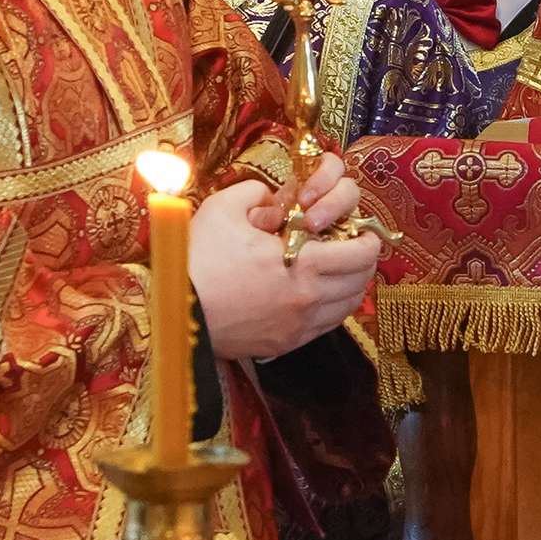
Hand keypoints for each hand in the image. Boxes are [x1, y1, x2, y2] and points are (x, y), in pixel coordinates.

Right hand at [191, 158, 383, 362]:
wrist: (172, 312)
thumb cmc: (196, 258)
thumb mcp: (225, 208)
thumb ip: (259, 194)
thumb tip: (277, 200)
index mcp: (304, 265)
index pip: (362, 254)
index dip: (368, 239)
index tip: (360, 230)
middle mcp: (309, 301)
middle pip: (362, 282)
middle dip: (363, 260)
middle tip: (352, 246)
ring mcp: (298, 327)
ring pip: (348, 307)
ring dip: (350, 285)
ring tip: (335, 269)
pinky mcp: (285, 344)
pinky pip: (326, 326)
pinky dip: (330, 308)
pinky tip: (314, 293)